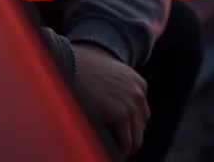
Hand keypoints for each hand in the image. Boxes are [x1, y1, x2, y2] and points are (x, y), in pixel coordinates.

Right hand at [72, 43, 148, 157]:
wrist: (71, 63)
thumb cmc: (84, 67)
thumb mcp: (111, 72)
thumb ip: (121, 87)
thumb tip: (118, 106)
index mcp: (139, 83)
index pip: (142, 112)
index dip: (131, 123)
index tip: (121, 130)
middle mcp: (139, 93)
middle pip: (141, 125)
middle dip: (130, 134)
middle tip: (117, 142)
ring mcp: (131, 105)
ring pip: (136, 137)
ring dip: (126, 145)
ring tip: (115, 149)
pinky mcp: (120, 116)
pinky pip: (126, 142)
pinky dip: (121, 149)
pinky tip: (112, 150)